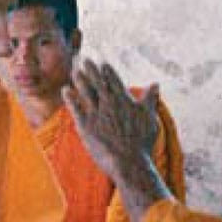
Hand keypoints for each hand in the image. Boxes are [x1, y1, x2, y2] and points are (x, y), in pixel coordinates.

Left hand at [64, 60, 159, 181]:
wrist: (129, 162)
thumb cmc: (142, 142)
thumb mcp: (150, 118)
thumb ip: (150, 99)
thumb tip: (156, 83)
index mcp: (124, 100)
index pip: (114, 80)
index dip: (107, 70)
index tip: (102, 62)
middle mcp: (109, 103)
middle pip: (97, 81)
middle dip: (90, 68)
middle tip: (83, 58)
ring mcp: (96, 113)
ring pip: (85, 91)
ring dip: (79, 78)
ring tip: (74, 69)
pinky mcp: (85, 125)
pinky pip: (75, 107)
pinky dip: (70, 97)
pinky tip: (65, 89)